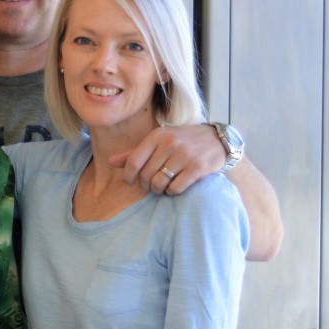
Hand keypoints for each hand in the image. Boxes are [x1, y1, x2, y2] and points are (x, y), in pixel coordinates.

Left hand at [108, 123, 224, 194]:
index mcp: (157, 136)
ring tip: (162, 187)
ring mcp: (184, 155)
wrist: (218, 140)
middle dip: (145, 185)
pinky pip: (176, 187)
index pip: (133, 161)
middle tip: (150, 186)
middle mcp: (170, 143)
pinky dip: (172, 191)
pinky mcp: (198, 167)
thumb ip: (135, 152)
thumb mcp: (158, 141)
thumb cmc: (182, 142)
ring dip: (158, 190)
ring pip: (160, 183)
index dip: (128, 176)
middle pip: (146, 175)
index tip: (130, 182)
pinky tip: (175, 187)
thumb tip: (110, 162)